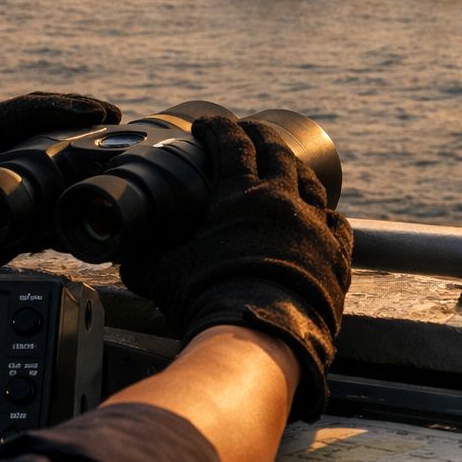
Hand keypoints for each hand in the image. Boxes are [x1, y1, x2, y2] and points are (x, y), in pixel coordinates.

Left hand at [0, 92, 121, 276]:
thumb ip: (0, 232)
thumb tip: (53, 231)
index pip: (16, 113)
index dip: (60, 110)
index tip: (95, 113)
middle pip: (30, 109)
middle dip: (73, 108)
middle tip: (113, 115)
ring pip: (30, 120)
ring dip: (69, 119)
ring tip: (106, 123)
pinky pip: (26, 137)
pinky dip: (57, 135)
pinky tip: (83, 143)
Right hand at [120, 116, 352, 421]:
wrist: (260, 338)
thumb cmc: (207, 300)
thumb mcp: (161, 275)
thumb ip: (143, 257)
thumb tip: (125, 254)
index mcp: (240, 195)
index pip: (230, 144)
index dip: (217, 128)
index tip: (207, 123)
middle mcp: (282, 201)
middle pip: (276, 151)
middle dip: (260, 136)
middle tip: (248, 131)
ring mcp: (315, 225)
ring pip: (311, 182)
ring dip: (296, 170)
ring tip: (286, 167)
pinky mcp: (337, 254)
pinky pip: (336, 223)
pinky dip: (325, 215)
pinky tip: (321, 218)